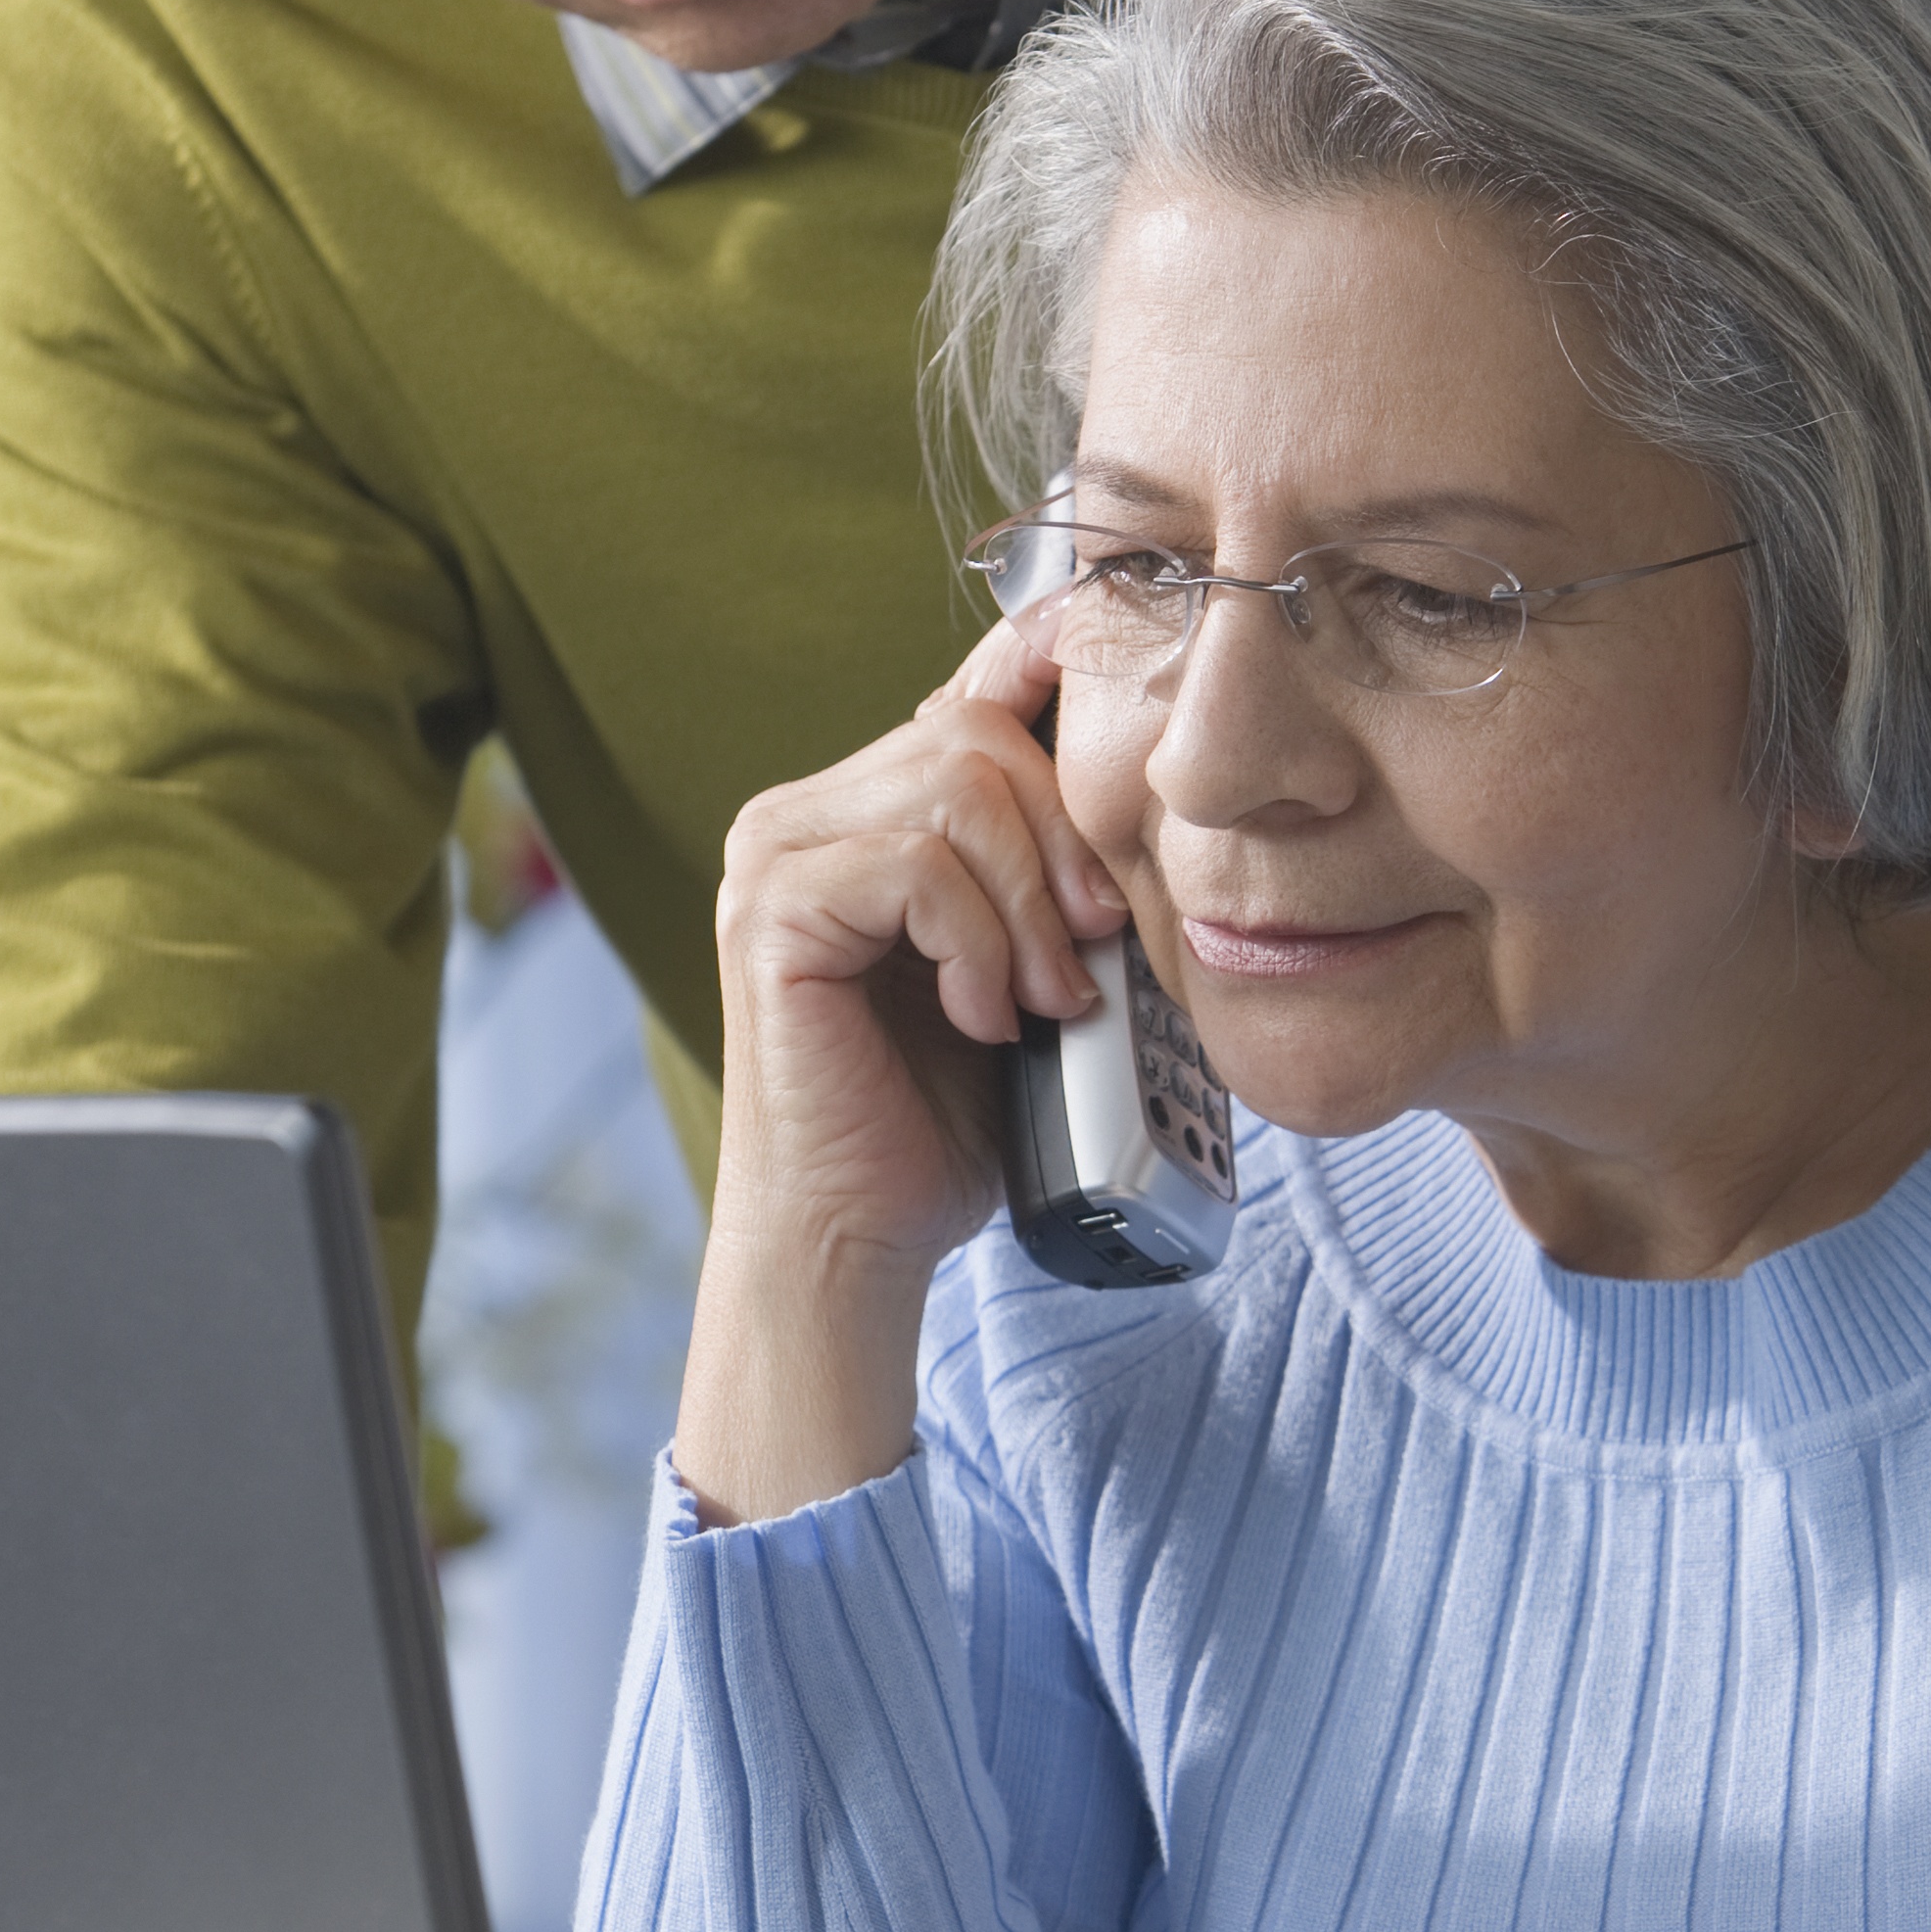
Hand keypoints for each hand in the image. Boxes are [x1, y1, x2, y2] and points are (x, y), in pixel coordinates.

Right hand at [672, 627, 1130, 1522]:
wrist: (863, 1236)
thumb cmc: (953, 1114)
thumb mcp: (1037, 964)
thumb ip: (1060, 871)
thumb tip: (1157, 777)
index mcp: (867, 808)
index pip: (980, 695)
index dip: (1065, 699)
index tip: (1140, 770)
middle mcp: (806, 811)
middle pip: (979, 732)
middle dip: (1068, 840)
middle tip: (1095, 952)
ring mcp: (777, 853)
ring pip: (957, 787)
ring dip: (1030, 904)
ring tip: (1044, 1003)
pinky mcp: (773, 909)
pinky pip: (915, 864)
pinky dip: (978, 943)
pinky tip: (985, 1017)